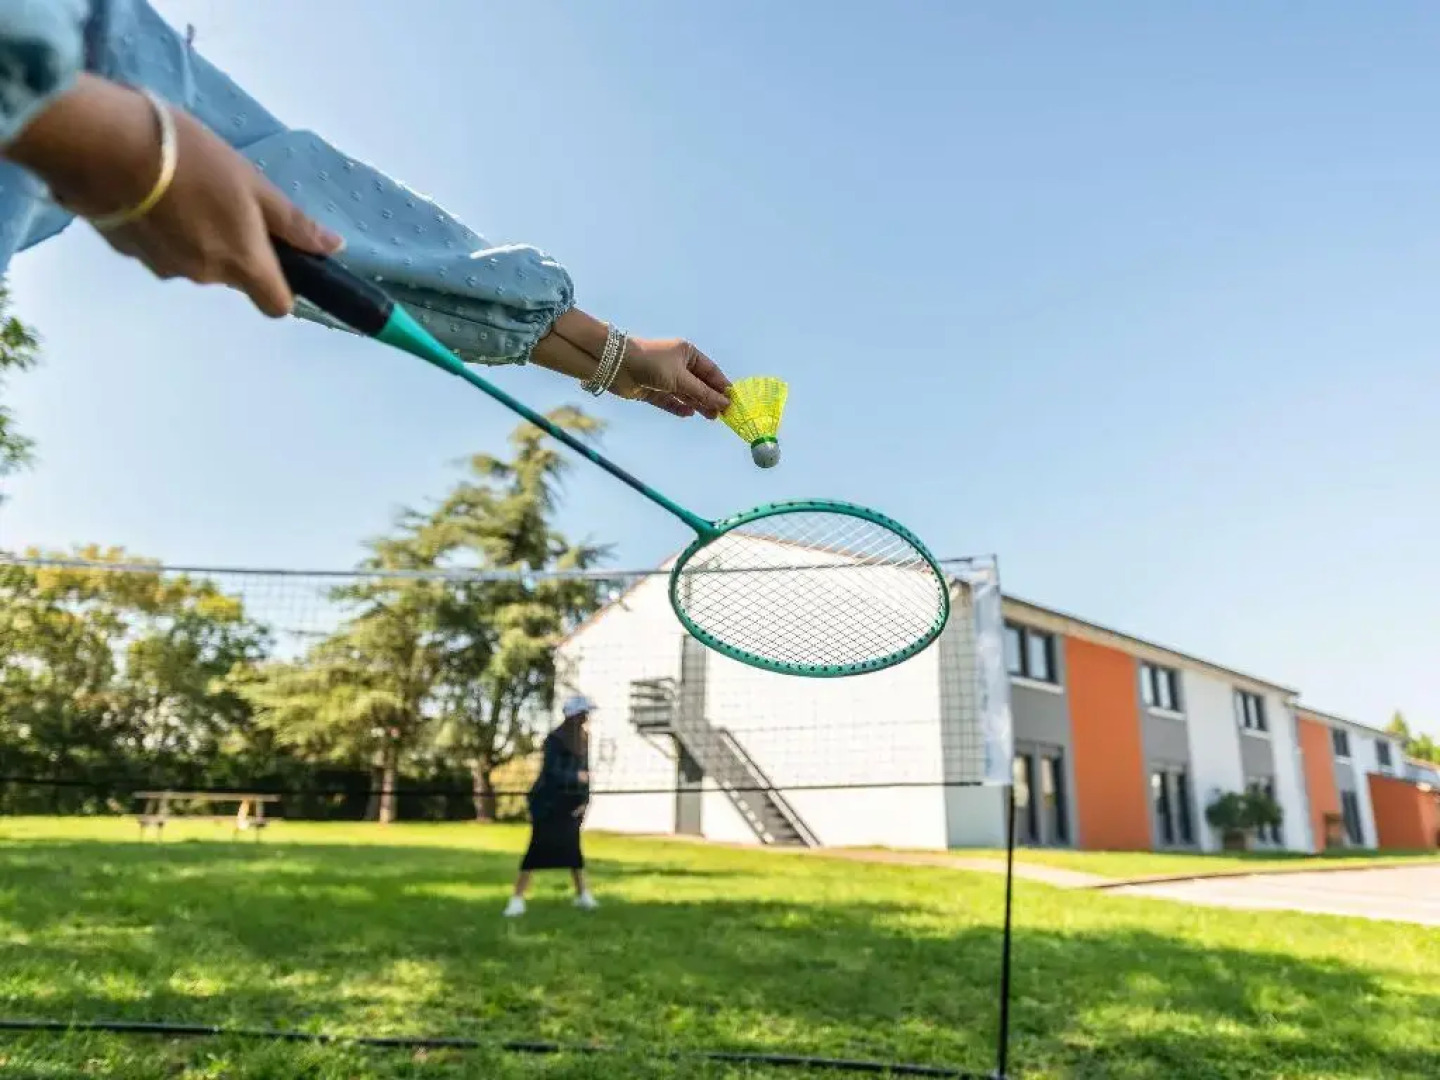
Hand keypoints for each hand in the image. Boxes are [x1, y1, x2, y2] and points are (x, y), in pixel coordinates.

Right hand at [7, 75, 341, 317]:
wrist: (103, 147)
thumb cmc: (193, 160)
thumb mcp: (254, 184)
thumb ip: (292, 224)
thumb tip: (333, 249)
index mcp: (242, 263)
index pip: (277, 305)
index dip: (282, 288)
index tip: (277, 258)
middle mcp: (206, 276)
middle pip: (233, 274)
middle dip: (232, 244)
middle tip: (221, 197)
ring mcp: (163, 267)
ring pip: (193, 259)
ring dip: (194, 233)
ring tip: (179, 186)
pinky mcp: (127, 252)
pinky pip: (157, 247)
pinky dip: (159, 227)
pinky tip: (147, 190)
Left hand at [610, 338, 731, 418]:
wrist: (616, 364)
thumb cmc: (652, 363)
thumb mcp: (681, 378)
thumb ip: (703, 393)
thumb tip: (725, 403)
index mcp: (687, 353)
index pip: (710, 371)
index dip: (722, 386)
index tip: (733, 401)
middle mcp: (677, 364)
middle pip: (699, 384)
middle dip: (711, 398)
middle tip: (723, 414)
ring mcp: (664, 377)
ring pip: (685, 394)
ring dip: (698, 404)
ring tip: (711, 417)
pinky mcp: (652, 390)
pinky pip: (670, 401)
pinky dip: (679, 407)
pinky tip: (689, 414)